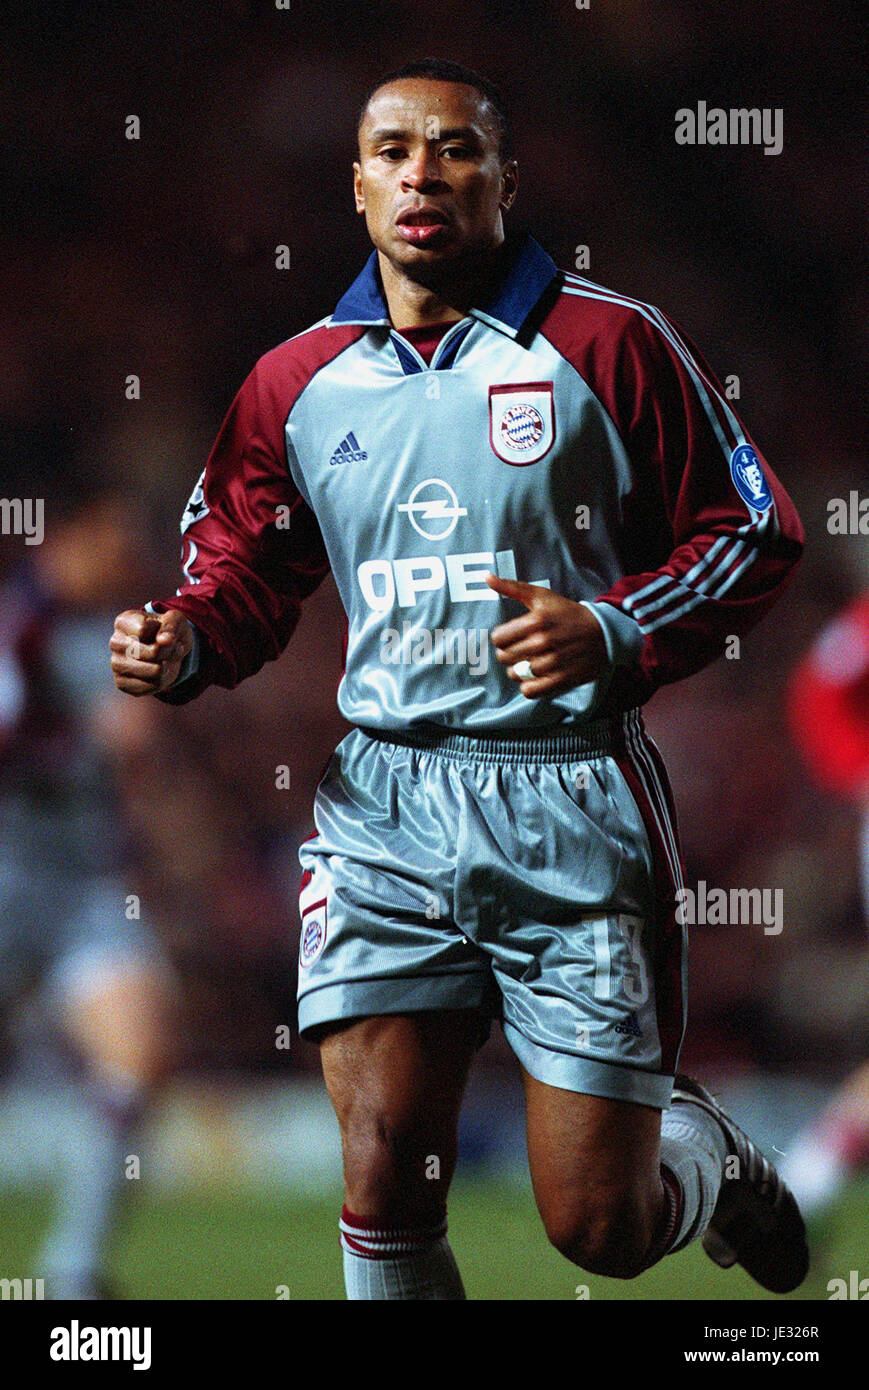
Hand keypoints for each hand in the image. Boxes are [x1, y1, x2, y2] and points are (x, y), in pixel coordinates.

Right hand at [110, 608, 192, 695]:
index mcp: (122, 622)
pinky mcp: (122, 683)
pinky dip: (163, 680)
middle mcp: (115, 643)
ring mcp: (116, 664)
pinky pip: (153, 686)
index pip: (144, 630)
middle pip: (153, 653)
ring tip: (164, 659)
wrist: (166, 651)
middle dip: (169, 652)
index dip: (164, 634)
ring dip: (168, 667)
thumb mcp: (175, 620)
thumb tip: (164, 640)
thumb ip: (171, 625)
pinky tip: (158, 672)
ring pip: (155, 671)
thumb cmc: (168, 631)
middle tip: (170, 649)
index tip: (166, 634)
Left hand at [486, 574, 608, 697]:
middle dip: (509, 654)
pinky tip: (536, 677)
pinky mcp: (563, 678)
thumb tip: (487, 577)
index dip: (501, 639)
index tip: (511, 638)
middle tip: (521, 650)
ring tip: (529, 662)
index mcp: (537, 620)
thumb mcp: (542, 596)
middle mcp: (544, 641)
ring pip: (516, 674)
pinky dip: (529, 687)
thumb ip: (512, 587)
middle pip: (504, 657)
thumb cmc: (568, 613)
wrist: (604, 631)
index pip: (498, 638)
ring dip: (519, 671)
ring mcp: (554, 661)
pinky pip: (531, 691)